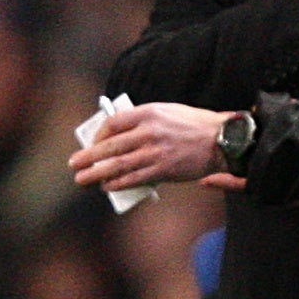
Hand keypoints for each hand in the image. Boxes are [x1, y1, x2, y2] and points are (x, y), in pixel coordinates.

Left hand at [69, 102, 234, 189]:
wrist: (224, 140)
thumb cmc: (197, 126)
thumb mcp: (169, 112)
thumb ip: (145, 121)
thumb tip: (120, 136)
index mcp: (150, 113)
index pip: (113, 123)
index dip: (98, 134)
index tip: (93, 142)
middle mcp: (150, 132)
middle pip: (110, 146)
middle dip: (88, 157)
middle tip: (74, 164)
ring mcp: (156, 152)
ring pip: (117, 165)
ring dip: (96, 174)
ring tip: (82, 179)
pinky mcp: (163, 169)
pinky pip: (134, 178)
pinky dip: (117, 183)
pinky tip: (108, 186)